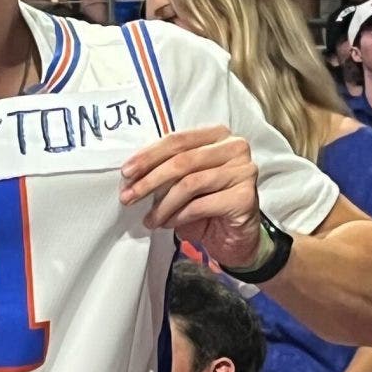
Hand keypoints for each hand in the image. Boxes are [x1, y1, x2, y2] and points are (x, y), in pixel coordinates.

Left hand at [121, 125, 265, 268]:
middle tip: (128, 197)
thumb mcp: (184, 181)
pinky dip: (178, 216)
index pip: (178, 140)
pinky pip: (201, 205)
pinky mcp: (245, 197)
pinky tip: (167, 224)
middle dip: (150, 180)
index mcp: (218, 135)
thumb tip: (132, 173)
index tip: (126, 172)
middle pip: (182, 160)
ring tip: (149, 219)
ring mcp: (244, 171)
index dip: (149, 156)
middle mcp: (235, 147)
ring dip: (163, 205)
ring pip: (190, 183)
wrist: (235, 237)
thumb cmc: (207, 204)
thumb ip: (167, 169)